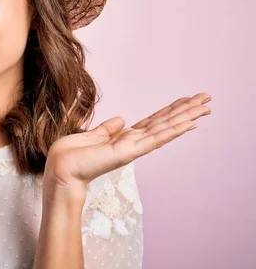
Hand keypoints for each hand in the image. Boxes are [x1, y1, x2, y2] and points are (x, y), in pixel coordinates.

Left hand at [44, 92, 211, 190]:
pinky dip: (174, 130)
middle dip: (186, 110)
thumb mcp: (91, 136)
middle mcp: (133, 142)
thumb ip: (107, 130)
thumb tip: (121, 120)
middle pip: (165, 122)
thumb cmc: (71, 156)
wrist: (61, 170)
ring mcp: (134, 148)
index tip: (187, 100)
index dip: (170, 110)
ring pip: (166, 128)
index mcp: (124, 138)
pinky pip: (156, 138)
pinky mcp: (129, 152)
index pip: (153, 121)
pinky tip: (190, 122)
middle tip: (207, 98)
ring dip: (187, 116)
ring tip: (206, 106)